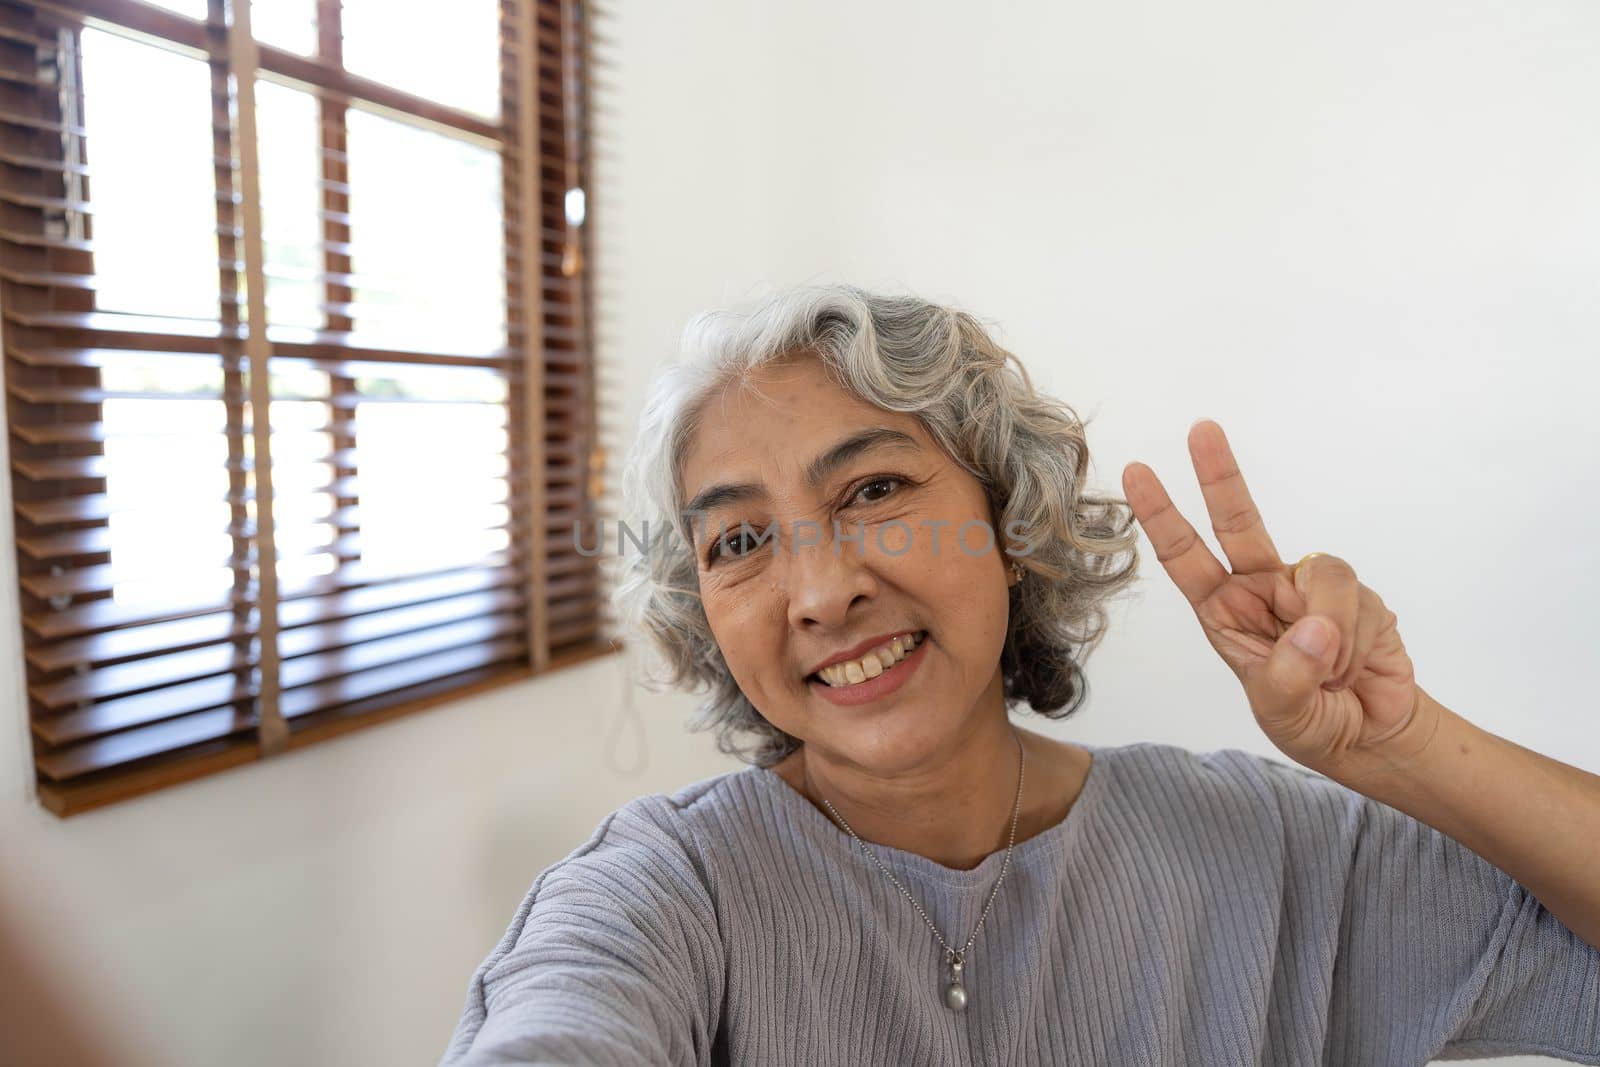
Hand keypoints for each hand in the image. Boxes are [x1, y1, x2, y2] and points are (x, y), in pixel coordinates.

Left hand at [1121, 419, 1431, 773]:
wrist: (1372, 736)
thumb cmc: (1311, 723)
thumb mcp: (1284, 713)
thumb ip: (1289, 676)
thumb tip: (1312, 627)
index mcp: (1225, 611)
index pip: (1185, 556)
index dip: (1161, 515)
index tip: (1137, 472)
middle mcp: (1262, 587)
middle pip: (1238, 520)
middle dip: (1220, 475)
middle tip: (1201, 429)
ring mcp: (1310, 587)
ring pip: (1324, 573)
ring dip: (1332, 630)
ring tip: (1334, 673)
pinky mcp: (1358, 595)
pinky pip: (1359, 601)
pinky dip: (1359, 641)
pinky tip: (1357, 666)